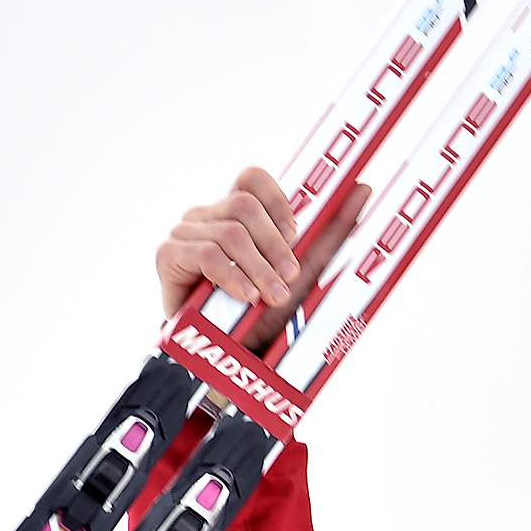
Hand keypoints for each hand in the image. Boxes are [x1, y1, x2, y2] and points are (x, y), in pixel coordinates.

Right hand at [154, 167, 373, 353]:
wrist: (225, 352)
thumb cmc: (262, 309)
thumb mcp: (303, 270)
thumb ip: (330, 232)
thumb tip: (362, 189)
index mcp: (236, 212)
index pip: (251, 178)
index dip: (277, 199)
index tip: (297, 233)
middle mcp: (208, 217)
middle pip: (243, 204)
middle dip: (276, 243)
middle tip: (291, 275)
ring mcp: (185, 234)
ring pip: (230, 232)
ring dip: (260, 267)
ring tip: (273, 296)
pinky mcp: (168, 256)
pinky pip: (205, 255)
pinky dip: (233, 276)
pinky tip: (247, 296)